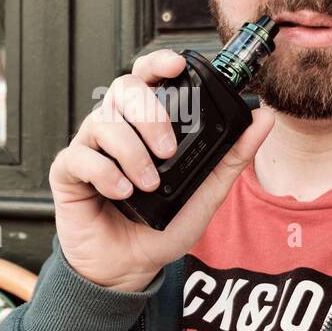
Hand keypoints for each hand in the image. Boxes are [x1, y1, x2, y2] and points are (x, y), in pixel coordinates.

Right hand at [49, 48, 274, 290]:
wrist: (130, 268)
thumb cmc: (161, 228)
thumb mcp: (206, 193)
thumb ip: (232, 157)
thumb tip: (263, 118)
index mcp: (146, 125)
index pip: (147, 77)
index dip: (158, 63)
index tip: (176, 64)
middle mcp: (117, 128)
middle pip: (123, 88)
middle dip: (149, 114)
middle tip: (168, 149)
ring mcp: (90, 147)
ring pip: (103, 121)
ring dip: (132, 152)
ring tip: (148, 183)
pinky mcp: (69, 172)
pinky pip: (81, 156)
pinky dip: (106, 173)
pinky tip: (122, 192)